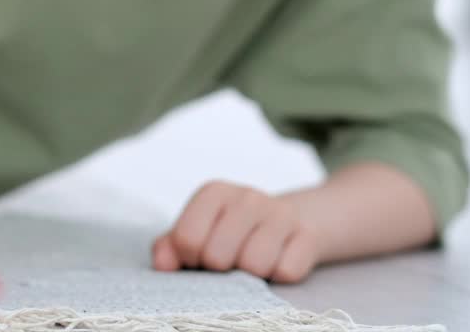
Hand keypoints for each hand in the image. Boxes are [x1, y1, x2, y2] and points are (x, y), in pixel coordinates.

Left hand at [151, 181, 319, 283]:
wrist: (288, 222)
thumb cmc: (231, 233)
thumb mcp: (197, 233)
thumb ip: (170, 247)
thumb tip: (163, 264)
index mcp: (214, 193)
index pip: (187, 239)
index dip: (190, 259)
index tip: (200, 257)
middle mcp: (247, 196)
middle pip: (218, 257)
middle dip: (221, 270)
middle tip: (229, 262)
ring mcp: (280, 214)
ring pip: (254, 266)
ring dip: (251, 276)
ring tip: (252, 262)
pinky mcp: (307, 236)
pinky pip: (286, 272)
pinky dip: (279, 276)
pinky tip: (277, 261)